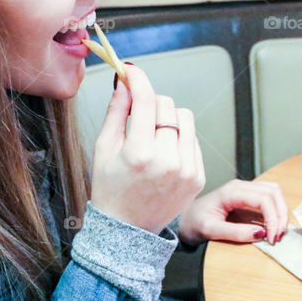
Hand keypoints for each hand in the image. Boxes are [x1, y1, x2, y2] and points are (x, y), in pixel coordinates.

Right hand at [89, 64, 205, 233]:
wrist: (128, 230)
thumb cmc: (110, 188)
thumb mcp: (103, 149)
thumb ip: (116, 112)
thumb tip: (125, 81)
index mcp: (139, 153)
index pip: (145, 100)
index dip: (138, 79)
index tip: (131, 70)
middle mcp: (167, 161)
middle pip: (167, 105)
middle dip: (150, 103)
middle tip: (138, 115)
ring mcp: (187, 170)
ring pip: (185, 118)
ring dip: (169, 118)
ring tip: (153, 135)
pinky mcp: (198, 176)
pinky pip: (193, 139)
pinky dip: (179, 139)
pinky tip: (164, 153)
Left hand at [178, 179, 288, 245]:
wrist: (183, 219)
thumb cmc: (194, 223)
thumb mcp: (210, 231)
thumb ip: (235, 233)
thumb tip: (261, 234)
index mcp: (231, 191)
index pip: (263, 199)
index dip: (273, 218)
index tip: (272, 238)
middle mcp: (240, 186)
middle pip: (273, 192)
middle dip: (281, 215)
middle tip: (278, 237)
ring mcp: (244, 189)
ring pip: (274, 192)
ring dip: (281, 211)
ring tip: (278, 231)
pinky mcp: (247, 196)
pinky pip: (269, 197)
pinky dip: (276, 209)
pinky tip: (274, 225)